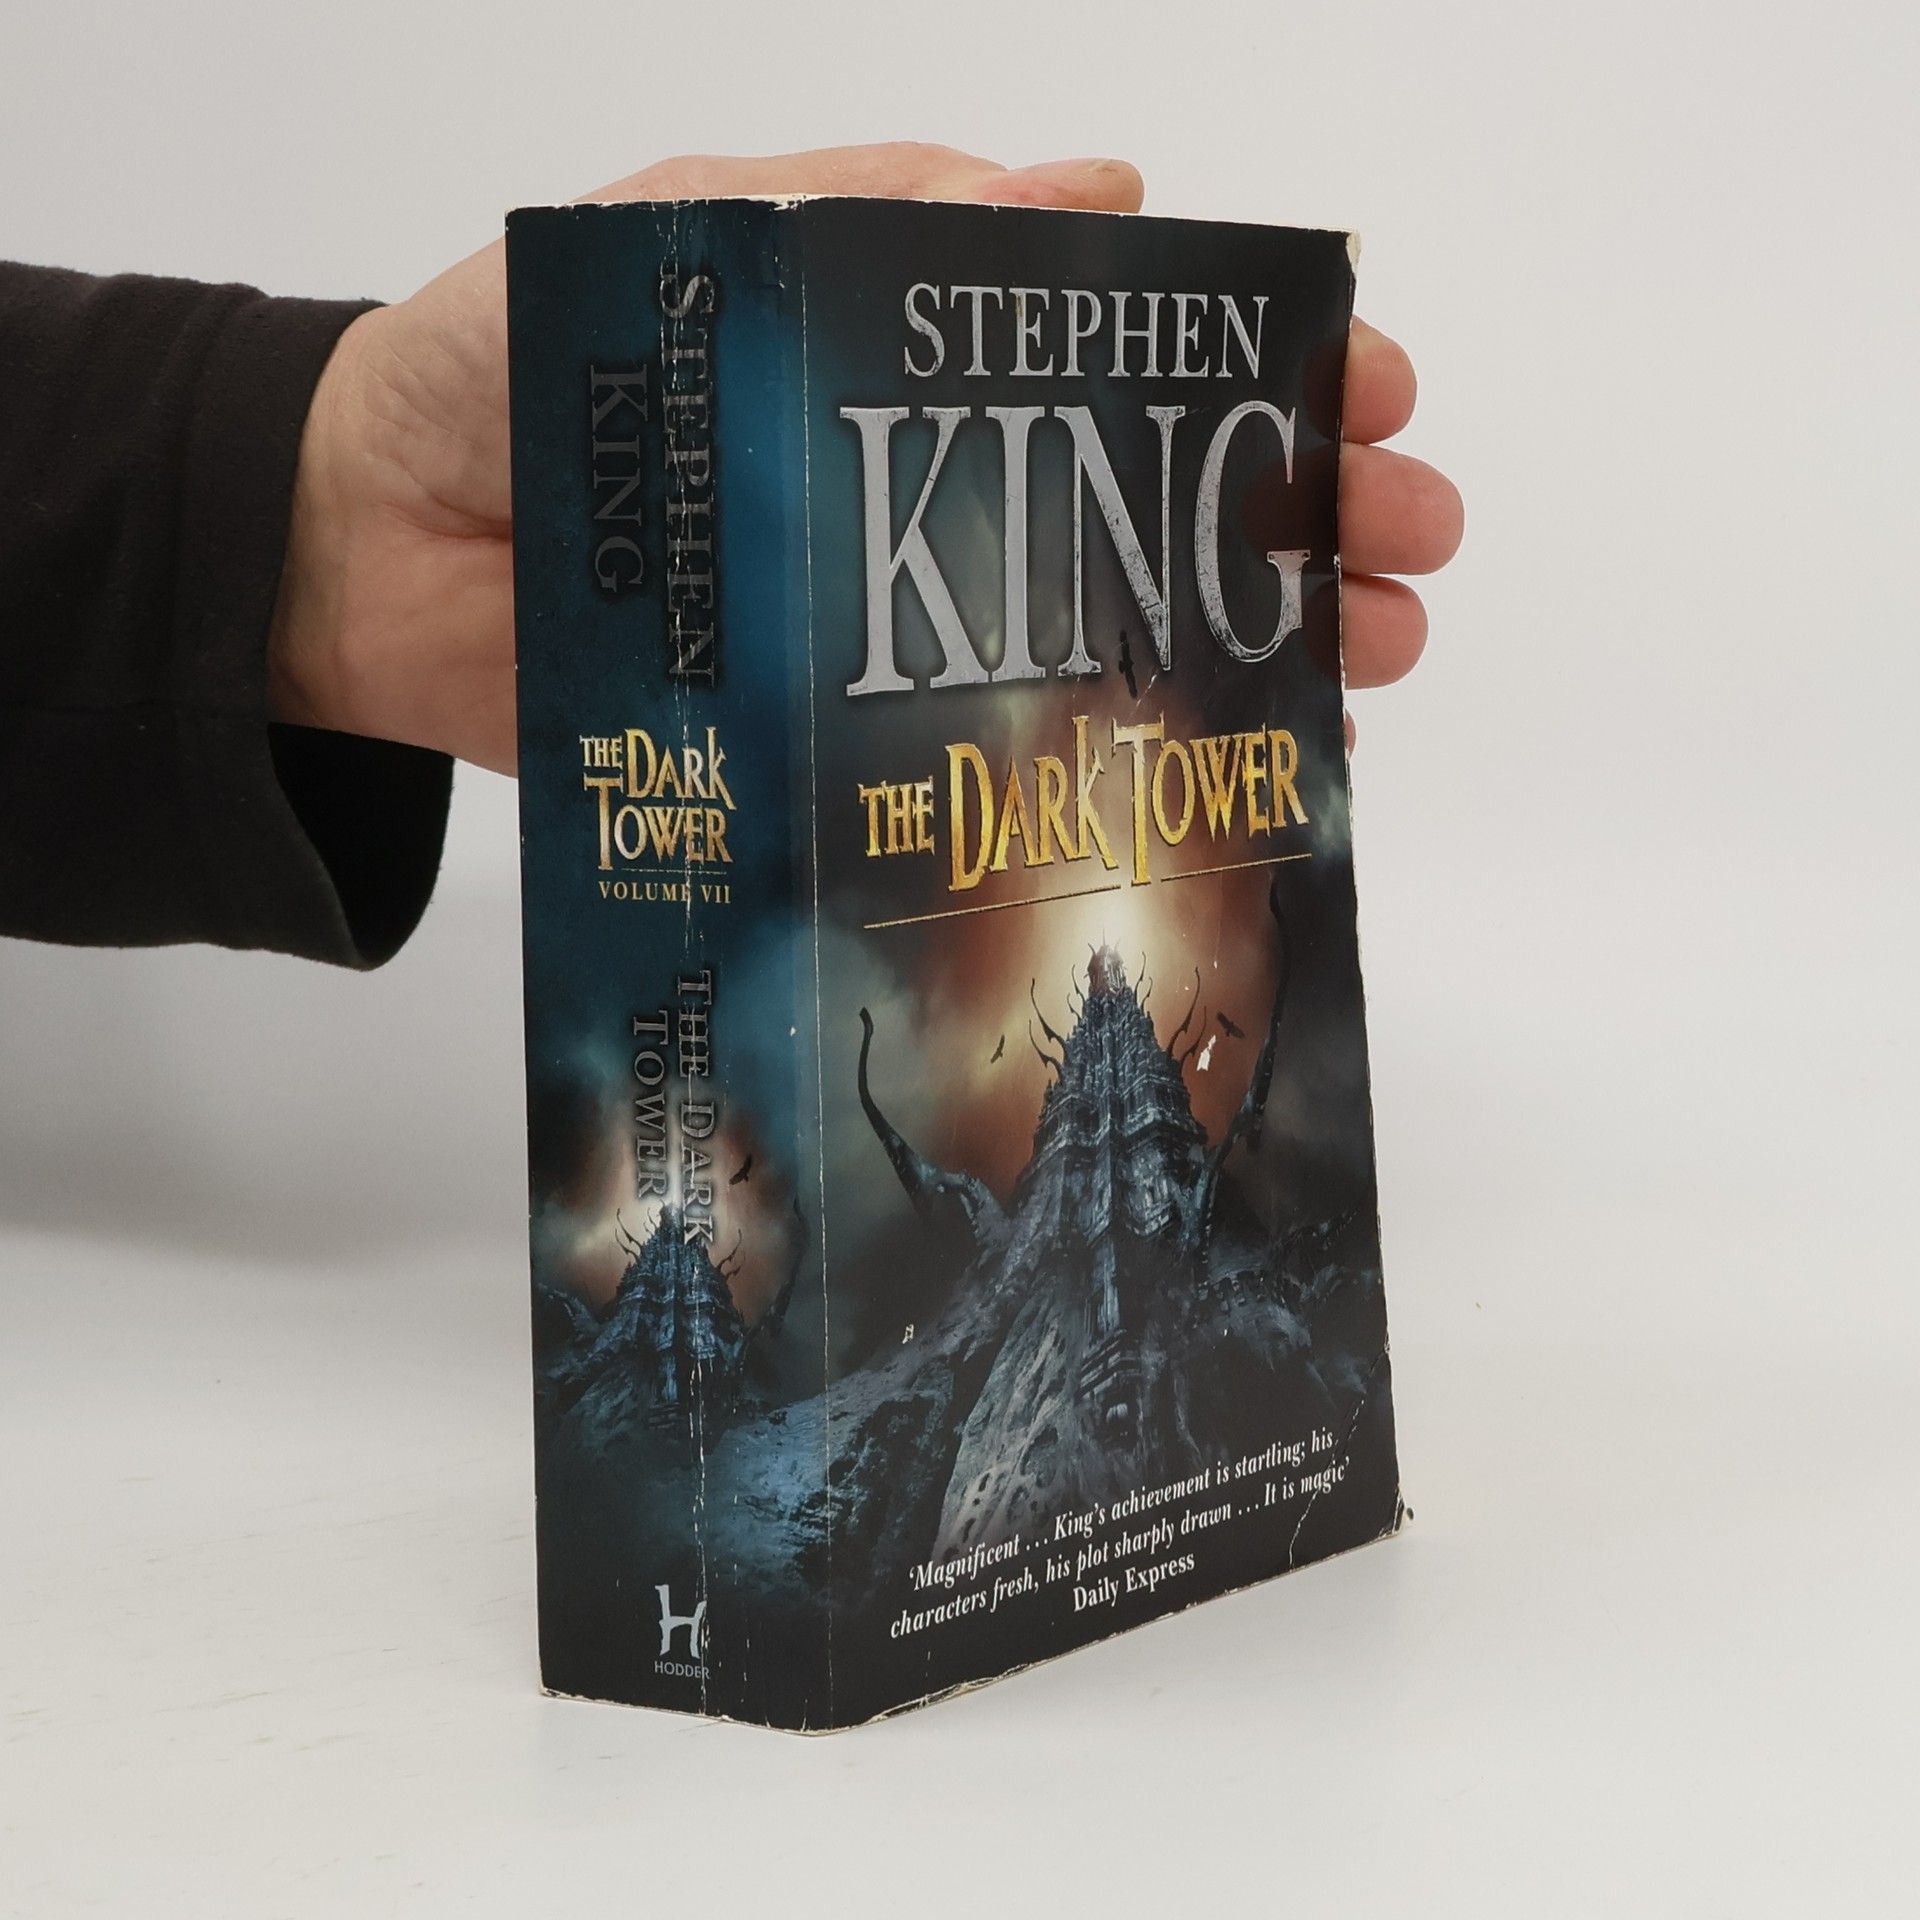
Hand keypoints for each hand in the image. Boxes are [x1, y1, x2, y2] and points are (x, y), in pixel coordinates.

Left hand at [269, 144, 1461, 775]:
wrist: (370, 544)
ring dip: (1256, 643)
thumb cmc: (515, 363)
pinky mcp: (841, 745)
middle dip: (1302, 514)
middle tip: (1408, 540)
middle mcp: (928, 497)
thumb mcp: (689, 231)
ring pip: (1110, 636)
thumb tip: (1093, 192)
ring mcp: (896, 632)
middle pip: (1151, 506)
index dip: (1256, 367)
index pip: (1127, 360)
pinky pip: (998, 758)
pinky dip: (1114, 765)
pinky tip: (1221, 767)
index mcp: (910, 358)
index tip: (1364, 383)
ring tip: (1372, 657)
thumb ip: (870, 211)